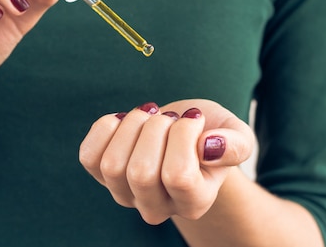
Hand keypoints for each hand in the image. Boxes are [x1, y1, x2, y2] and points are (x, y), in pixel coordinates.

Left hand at [79, 99, 254, 223]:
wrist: (184, 133)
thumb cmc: (210, 134)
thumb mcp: (237, 135)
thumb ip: (236, 145)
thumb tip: (209, 146)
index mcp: (195, 202)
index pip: (178, 175)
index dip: (184, 135)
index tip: (194, 118)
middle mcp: (157, 207)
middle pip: (141, 173)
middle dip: (156, 129)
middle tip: (170, 118)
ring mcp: (126, 194)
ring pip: (112, 165)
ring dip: (132, 126)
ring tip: (150, 117)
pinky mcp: (102, 175)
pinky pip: (89, 156)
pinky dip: (106, 128)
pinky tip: (125, 121)